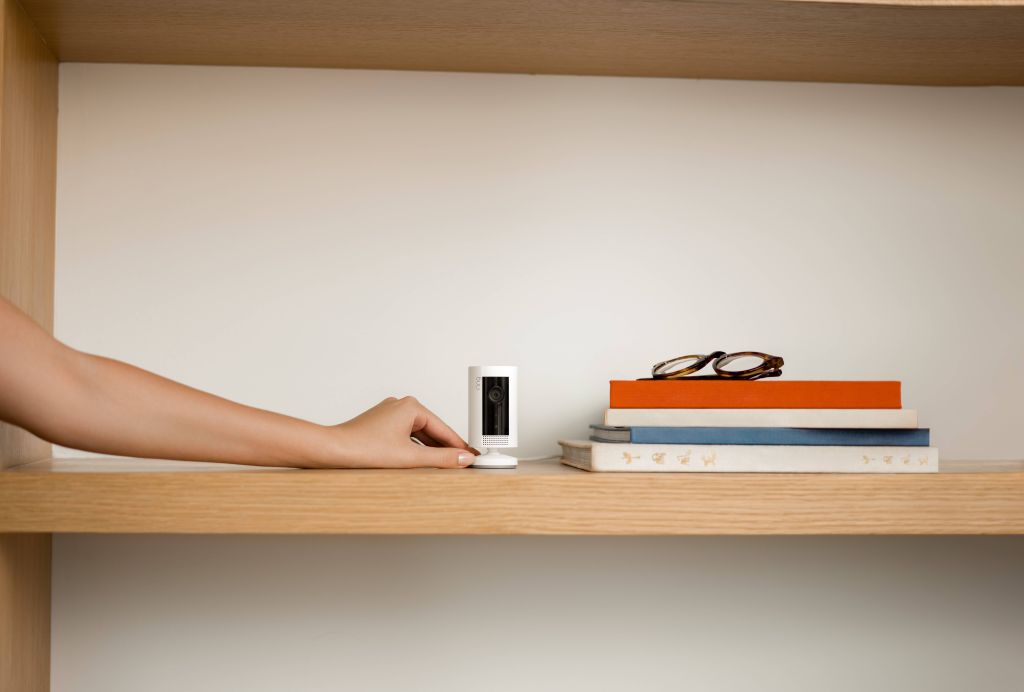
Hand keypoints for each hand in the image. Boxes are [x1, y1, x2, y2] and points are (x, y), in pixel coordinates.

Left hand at [323, 396, 477, 468]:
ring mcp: (389, 415)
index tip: (471, 457)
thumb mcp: (410, 458)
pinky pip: (405, 436)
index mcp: (411, 406)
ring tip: (442, 465)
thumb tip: (462, 458)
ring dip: (429, 450)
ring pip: (418, 435)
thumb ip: (441, 459)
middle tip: (461, 463)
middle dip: (444, 448)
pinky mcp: (380, 425)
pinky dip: (414, 449)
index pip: (443, 429)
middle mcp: (400, 406)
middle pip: (431, 431)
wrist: (332, 451)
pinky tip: (419, 462)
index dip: (459, 446)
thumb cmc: (363, 449)